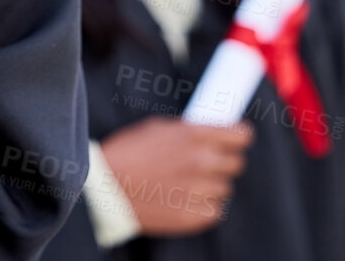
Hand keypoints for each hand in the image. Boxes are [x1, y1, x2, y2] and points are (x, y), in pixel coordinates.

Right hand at [99, 117, 252, 235]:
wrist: (104, 188)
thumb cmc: (126, 154)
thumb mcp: (156, 128)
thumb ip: (188, 131)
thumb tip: (211, 132)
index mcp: (191, 135)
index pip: (241, 135)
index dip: (240, 136)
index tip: (237, 139)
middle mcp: (199, 161)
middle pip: (237, 163)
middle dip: (224, 161)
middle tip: (207, 162)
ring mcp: (197, 190)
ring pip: (225, 188)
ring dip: (211, 185)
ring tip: (186, 183)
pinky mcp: (192, 215)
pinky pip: (214, 210)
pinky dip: (203, 206)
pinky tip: (183, 198)